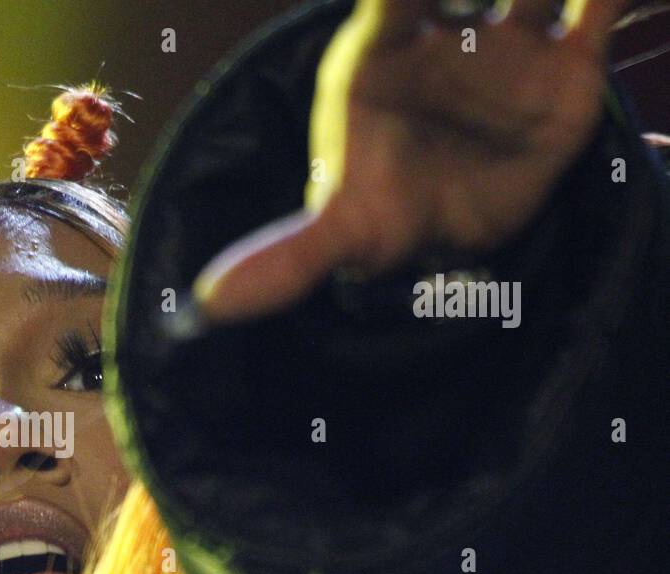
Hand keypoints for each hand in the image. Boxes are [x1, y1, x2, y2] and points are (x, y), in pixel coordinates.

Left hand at [193, 0, 629, 321]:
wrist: (453, 238)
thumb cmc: (383, 215)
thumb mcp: (341, 236)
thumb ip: (288, 258)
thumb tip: (210, 303)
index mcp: (376, 55)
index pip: (389, 1)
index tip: (417, 8)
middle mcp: (440, 36)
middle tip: (484, 2)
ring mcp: (503, 47)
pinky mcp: (564, 67)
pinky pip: (594, 8)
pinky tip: (603, 0)